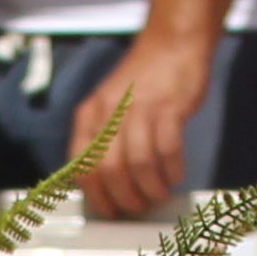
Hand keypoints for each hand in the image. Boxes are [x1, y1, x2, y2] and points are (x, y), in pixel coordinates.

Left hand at [76, 24, 224, 218]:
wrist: (171, 44)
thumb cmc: (142, 83)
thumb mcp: (108, 108)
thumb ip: (103, 141)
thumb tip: (106, 187)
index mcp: (89, 116)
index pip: (82, 166)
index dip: (96, 196)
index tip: (111, 211)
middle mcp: (109, 112)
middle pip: (109, 170)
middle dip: (125, 199)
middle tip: (139, 207)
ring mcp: (140, 108)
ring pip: (138, 165)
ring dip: (150, 189)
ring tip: (158, 194)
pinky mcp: (168, 107)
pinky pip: (167, 150)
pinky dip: (171, 171)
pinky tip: (174, 175)